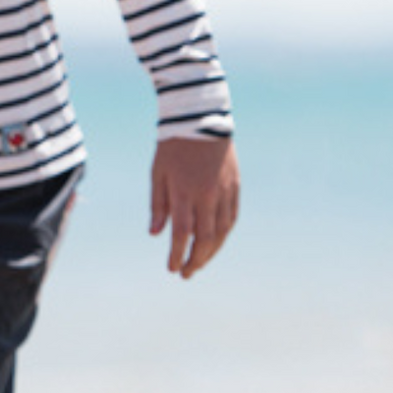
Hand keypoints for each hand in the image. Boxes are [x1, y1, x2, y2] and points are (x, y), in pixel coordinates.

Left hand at [149, 136, 239, 278]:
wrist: (201, 119)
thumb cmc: (172, 146)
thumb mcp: (158, 173)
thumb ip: (158, 204)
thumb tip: (157, 234)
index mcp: (184, 191)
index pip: (182, 233)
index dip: (177, 254)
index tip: (171, 268)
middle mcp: (207, 195)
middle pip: (205, 238)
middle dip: (195, 260)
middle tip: (185, 273)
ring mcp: (224, 191)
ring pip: (221, 232)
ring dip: (211, 252)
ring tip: (199, 262)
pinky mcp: (235, 186)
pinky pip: (232, 218)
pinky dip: (223, 234)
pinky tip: (215, 243)